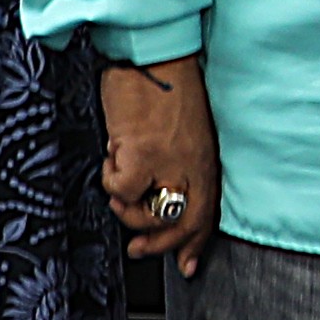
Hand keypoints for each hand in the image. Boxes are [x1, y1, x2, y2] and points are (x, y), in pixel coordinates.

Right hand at [101, 60, 220, 277]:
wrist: (153, 55)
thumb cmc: (167, 85)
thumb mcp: (186, 131)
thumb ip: (181, 164)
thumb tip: (160, 195)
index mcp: (207, 160)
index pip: (207, 213)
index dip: (195, 243)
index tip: (186, 264)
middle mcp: (192, 166)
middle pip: (183, 222)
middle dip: (160, 244)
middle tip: (140, 250)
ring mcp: (168, 163)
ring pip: (147, 213)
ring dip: (127, 209)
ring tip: (120, 188)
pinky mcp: (141, 154)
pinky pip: (122, 190)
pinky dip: (112, 181)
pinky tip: (113, 160)